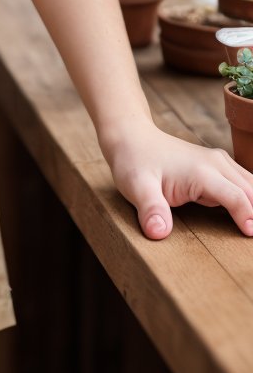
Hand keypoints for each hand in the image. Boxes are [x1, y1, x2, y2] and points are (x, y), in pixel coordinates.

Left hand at [100, 121, 252, 238]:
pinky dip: (251, 198)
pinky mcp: (217, 168)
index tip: (250, 236)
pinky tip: (249, 216)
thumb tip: (159, 233)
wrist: (132, 136)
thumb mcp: (136, 186)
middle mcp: (216, 165)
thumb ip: (150, 209)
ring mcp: (219, 164)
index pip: (237, 197)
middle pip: (251, 190)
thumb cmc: (134, 162)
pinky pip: (243, 184)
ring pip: (251, 185)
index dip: (248, 217)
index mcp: (202, 172)